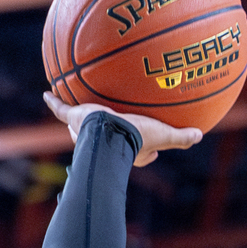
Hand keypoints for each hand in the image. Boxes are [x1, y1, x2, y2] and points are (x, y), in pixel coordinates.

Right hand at [42, 92, 201, 168]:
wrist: (107, 131)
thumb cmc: (134, 136)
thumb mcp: (162, 134)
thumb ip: (180, 137)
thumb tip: (200, 135)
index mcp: (126, 150)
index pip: (141, 155)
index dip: (148, 154)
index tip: (155, 152)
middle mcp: (105, 142)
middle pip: (109, 139)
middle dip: (112, 136)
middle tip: (118, 124)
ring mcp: (87, 130)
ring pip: (83, 126)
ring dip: (80, 120)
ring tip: (81, 108)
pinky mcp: (74, 118)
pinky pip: (61, 110)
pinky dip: (54, 102)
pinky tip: (46, 92)